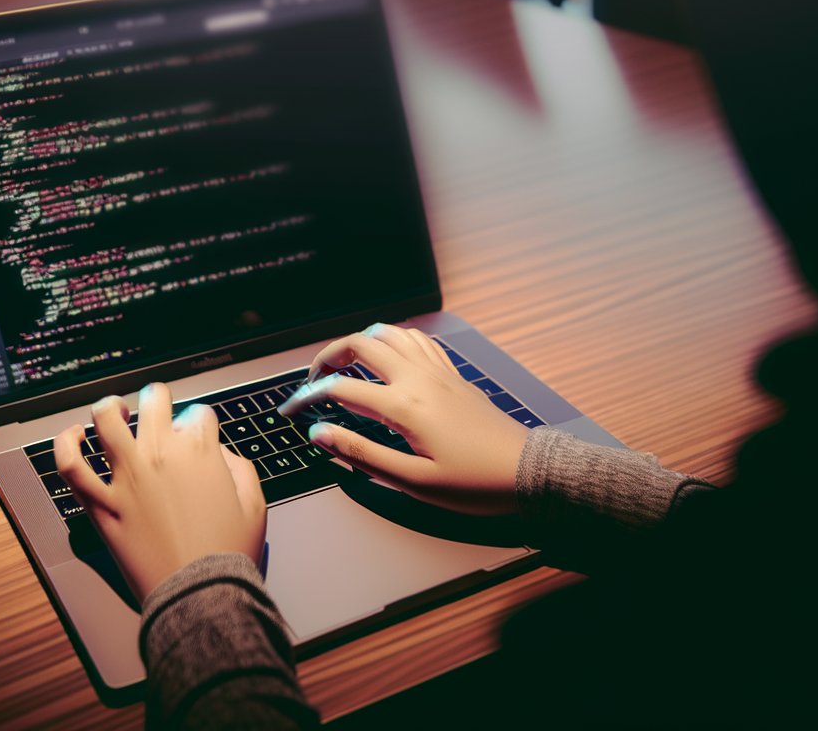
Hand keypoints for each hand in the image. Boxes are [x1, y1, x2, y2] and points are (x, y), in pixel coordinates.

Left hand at [55, 383, 266, 602]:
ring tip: (116, 410)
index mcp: (200, 450)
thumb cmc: (228, 553)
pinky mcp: (101, 503)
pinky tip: (74, 437)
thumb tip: (218, 454)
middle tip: (158, 407)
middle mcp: (161, 454)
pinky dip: (66, 445)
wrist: (200, 593)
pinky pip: (71, 466)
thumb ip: (239, 467)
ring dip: (111, 406)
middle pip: (154, 400)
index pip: (197, 413)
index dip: (199, 423)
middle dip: (158, 398)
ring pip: (106, 419)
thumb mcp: (254, 504)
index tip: (197, 437)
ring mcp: (127, 476)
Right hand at [278, 324, 530, 515]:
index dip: (307, 397)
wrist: (526, 473)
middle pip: (360, 344)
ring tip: (345, 366)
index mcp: (403, 406)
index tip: (290, 411)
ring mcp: (438, 372)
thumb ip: (362, 454)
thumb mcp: (412, 481)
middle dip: (327, 356)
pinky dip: (394, 340)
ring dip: (360, 342)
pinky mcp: (453, 375)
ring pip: (390, 333)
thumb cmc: (473, 483)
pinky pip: (417, 340)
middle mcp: (418, 378)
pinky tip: (388, 357)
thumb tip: (321, 434)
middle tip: (313, 381)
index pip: (340, 389)